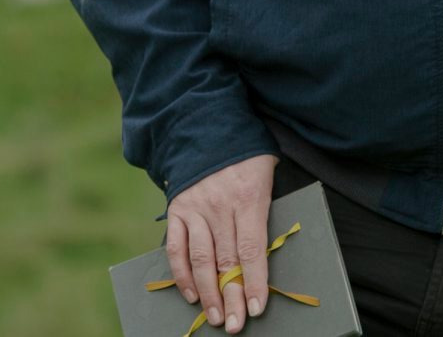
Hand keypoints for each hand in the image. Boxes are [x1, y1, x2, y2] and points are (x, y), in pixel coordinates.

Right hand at [165, 154, 277, 334]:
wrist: (207, 126)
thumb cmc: (246, 156)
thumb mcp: (266, 176)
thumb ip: (264, 212)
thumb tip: (264, 257)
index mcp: (247, 197)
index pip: (251, 248)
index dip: (253, 282)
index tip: (256, 308)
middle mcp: (219, 204)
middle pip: (226, 260)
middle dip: (231, 297)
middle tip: (234, 324)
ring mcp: (195, 207)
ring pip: (201, 258)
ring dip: (208, 292)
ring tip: (215, 316)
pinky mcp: (177, 208)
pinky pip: (176, 247)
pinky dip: (182, 273)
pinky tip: (191, 293)